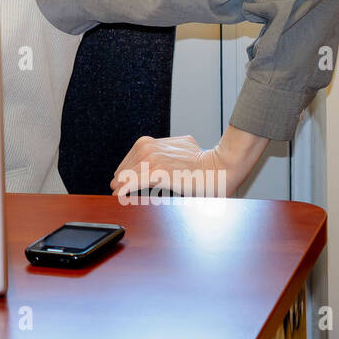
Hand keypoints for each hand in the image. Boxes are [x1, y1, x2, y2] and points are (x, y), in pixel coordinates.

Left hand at [108, 126, 268, 199]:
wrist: (221, 167)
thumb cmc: (205, 164)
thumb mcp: (180, 151)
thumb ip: (165, 156)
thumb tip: (153, 169)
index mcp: (154, 142)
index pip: (130, 159)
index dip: (125, 172)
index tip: (120, 183)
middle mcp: (150, 146)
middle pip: (125, 167)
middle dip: (121, 180)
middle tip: (118, 191)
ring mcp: (153, 158)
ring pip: (127, 175)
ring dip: (121, 187)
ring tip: (118, 195)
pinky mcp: (158, 171)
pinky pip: (134, 182)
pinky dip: (125, 190)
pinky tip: (120, 196)